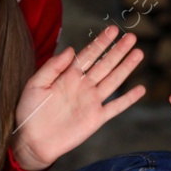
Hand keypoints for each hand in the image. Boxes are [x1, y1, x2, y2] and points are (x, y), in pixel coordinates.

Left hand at [11, 26, 146, 170]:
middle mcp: (83, 86)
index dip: (101, 42)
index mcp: (69, 76)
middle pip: (105, 64)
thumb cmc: (30, 111)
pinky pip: (116, 107)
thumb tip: (71, 50)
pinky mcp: (96, 119)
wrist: (32, 141)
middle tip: (131, 37)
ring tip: (138, 53)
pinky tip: (140, 89)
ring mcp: (91, 102)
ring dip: (126, 67)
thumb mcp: (35, 84)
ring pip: (113, 81)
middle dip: (118, 50)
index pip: (89, 55)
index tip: (113, 29)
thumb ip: (52, 67)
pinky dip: (128, 99)